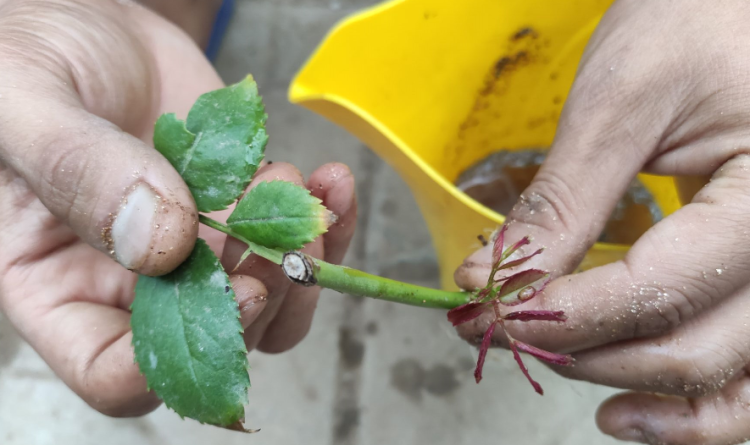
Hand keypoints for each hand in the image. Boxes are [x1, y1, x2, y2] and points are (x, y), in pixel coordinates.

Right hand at [0, 0, 356, 417]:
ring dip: (304, 263)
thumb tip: (160, 242)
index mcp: (56, 283)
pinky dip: (326, 221)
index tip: (238, 291)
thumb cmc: (26, 57)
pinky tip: (329, 180)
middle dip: (266, 298)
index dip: (180, 358)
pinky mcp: (237, 211)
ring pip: (266, 303)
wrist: (83, 23)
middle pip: (211, 344)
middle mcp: (128, 281)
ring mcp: (191, 248)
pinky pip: (291, 242)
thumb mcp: (25, 102)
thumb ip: (77, 170)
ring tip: (304, 192)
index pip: (114, 371)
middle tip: (287, 238)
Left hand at [455, 1, 749, 442]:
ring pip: (734, 379)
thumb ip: (564, 202)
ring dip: (649, 396)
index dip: (562, 316)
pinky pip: (746, 362)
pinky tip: (636, 398)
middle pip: (696, 349)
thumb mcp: (624, 102)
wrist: (739, 6)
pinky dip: (695, 395)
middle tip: (503, 335)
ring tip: (579, 388)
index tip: (488, 312)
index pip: (658, 291)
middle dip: (588, 354)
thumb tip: (492, 280)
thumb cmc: (698, 22)